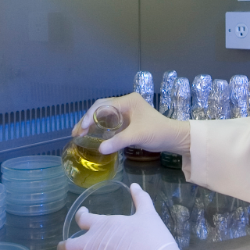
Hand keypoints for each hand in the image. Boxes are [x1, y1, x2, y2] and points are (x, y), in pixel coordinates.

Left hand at [57, 184, 193, 249]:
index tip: (82, 215)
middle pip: (67, 245)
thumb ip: (140, 199)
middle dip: (65, 247)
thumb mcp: (149, 214)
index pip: (82, 219)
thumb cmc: (153, 238)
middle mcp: (93, 242)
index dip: (80, 216)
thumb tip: (134, 185)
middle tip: (70, 248)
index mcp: (104, 224)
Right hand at [72, 92, 190, 155]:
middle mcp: (125, 102)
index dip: (89, 116)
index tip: (81, 128)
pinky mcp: (128, 119)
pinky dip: (100, 127)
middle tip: (76, 133)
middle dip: (87, 119)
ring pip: (104, 114)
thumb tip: (99, 149)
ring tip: (80, 135)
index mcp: (127, 101)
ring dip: (92, 123)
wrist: (173, 137)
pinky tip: (93, 135)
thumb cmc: (157, 132)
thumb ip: (118, 142)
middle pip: (100, 108)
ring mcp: (126, 110)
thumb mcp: (137, 136)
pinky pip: (110, 121)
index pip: (102, 105)